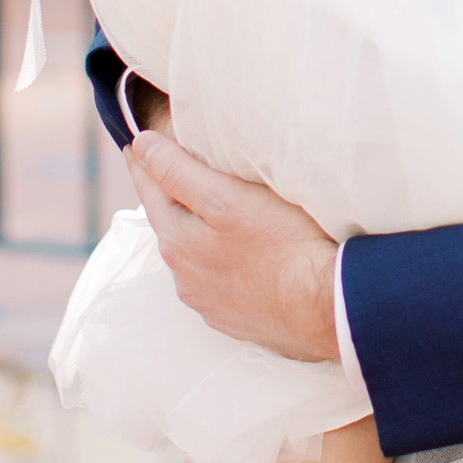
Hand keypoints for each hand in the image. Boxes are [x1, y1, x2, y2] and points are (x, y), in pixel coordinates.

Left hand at [124, 132, 340, 361]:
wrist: (327, 307)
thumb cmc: (284, 246)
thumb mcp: (228, 198)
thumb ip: (179, 172)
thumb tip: (141, 146)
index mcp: (178, 242)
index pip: (150, 191)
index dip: (144, 163)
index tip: (135, 143)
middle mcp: (185, 277)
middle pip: (171, 225)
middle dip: (171, 198)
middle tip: (173, 171)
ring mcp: (208, 302)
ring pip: (193, 257)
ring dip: (196, 235)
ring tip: (210, 214)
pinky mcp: (233, 318)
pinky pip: (216, 282)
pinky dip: (218, 264)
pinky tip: (238, 257)